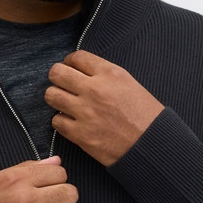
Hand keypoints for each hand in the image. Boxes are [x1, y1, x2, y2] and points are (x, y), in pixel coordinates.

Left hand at [45, 51, 164, 165]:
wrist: (151, 145)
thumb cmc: (146, 116)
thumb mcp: (130, 84)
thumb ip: (106, 75)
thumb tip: (83, 73)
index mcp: (110, 74)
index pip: (77, 57)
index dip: (70, 62)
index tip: (71, 69)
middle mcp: (94, 89)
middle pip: (57, 73)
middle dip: (58, 77)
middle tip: (63, 85)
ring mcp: (85, 112)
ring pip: (51, 95)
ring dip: (56, 98)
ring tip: (65, 103)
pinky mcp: (80, 134)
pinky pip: (56, 121)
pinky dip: (61, 121)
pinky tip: (71, 122)